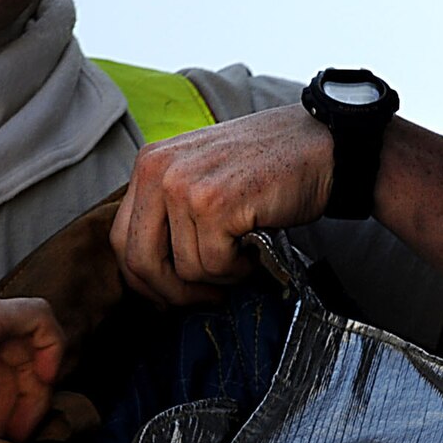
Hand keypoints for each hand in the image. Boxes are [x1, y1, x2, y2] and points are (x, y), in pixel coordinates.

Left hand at [110, 104, 333, 305]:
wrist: (321, 145)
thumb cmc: (268, 166)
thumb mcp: (202, 175)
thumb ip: (171, 212)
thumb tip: (152, 275)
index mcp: (149, 163)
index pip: (121, 239)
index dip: (144, 279)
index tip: (168, 295)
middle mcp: (158, 170)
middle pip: (140, 261)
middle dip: (173, 292)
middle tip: (206, 298)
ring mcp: (184, 186)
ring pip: (184, 269)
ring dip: (219, 276)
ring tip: (244, 253)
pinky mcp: (214, 204)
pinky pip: (214, 266)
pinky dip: (239, 269)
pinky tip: (255, 247)